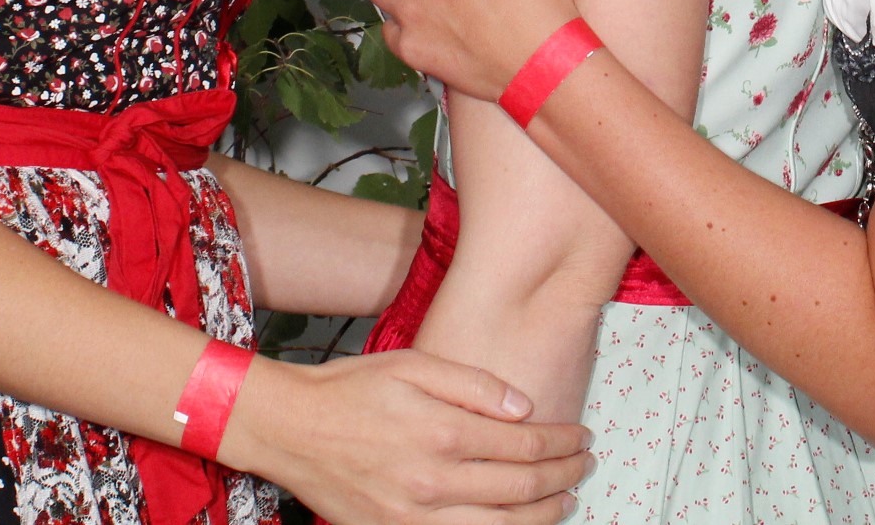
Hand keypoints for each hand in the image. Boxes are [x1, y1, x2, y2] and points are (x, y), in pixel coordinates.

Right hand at [219, 349, 590, 524]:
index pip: (526, 444)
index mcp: (442, 432)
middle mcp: (433, 482)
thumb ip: (474, 385)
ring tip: (565, 502)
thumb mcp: (414, 364)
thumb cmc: (350, 390)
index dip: (563, 442)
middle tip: (584, 466)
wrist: (290, 428)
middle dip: (563, 478)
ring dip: (543, 517)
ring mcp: (414, 517)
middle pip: (522, 489)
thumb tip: (524, 408)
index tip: (581, 436)